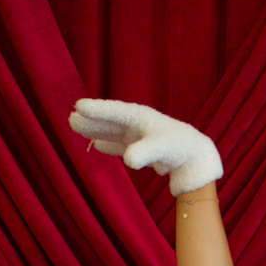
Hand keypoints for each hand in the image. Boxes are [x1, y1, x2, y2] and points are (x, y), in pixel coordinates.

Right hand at [68, 98, 222, 194]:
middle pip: (109, 120)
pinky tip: (97, 145)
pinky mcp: (142, 148)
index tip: (78, 105)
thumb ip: (145, 152)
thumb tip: (129, 160)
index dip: (97, 110)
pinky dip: (108, 144)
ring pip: (112, 131)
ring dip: (96, 130)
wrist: (194, 158)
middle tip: (70, 119)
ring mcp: (139, 136)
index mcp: (140, 117)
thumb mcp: (161, 149)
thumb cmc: (179, 148)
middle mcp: (138, 124)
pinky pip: (120, 144)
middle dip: (91, 120)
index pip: (114, 111)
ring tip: (76, 127)